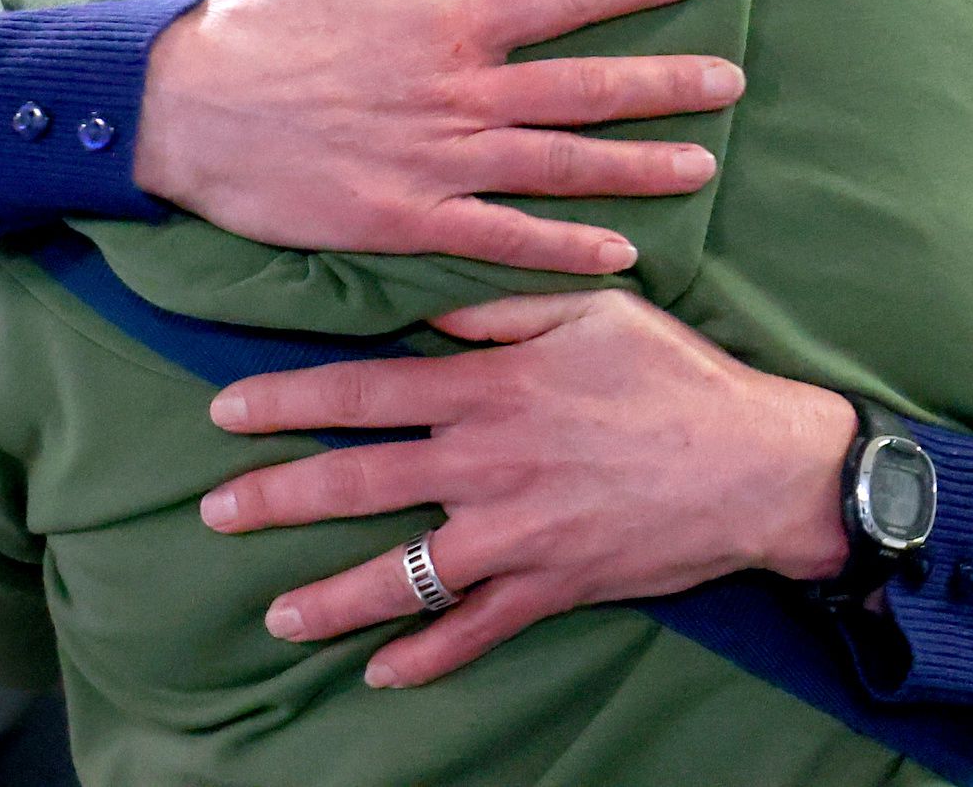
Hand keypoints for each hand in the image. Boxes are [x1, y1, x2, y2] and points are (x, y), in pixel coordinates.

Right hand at [132, 0, 740, 275]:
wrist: (181, 109)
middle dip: (666, 83)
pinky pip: (502, 241)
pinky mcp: (406, 222)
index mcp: (447, 21)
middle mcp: (457, 93)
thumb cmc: (259, 20)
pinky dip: (564, 250)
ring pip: (559, 166)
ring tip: (704, 166)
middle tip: (733, 83)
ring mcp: (437, 163)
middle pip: (584, 86)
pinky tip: (620, 254)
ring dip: (637, 167)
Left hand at [198, 290, 856, 687]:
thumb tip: (424, 299)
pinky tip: (382, 673)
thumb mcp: (589, 311)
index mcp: (490, 387)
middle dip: (276, 497)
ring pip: (402, 573)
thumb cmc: (674, 375)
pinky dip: (426, 658)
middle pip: (359, 481)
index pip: (364, 391)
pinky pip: (475, 631)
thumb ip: (499, 305)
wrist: (758, 463)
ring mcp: (516, 533)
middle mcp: (487, 463)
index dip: (287, 401)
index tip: (226, 410)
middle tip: (214, 512)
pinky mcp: (552, 586)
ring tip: (279, 615)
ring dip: (333, 596)